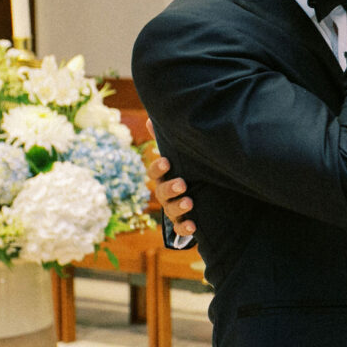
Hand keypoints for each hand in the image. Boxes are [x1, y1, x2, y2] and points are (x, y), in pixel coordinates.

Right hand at [145, 120, 194, 237]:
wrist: (196, 199)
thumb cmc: (183, 172)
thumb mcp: (178, 157)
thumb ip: (165, 140)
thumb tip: (151, 117)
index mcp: (163, 176)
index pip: (155, 172)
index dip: (158, 168)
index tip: (167, 162)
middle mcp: (165, 193)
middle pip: (162, 192)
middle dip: (170, 188)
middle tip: (182, 184)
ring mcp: (173, 209)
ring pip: (171, 210)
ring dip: (179, 206)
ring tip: (189, 202)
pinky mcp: (182, 223)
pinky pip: (180, 228)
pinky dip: (185, 228)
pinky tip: (193, 226)